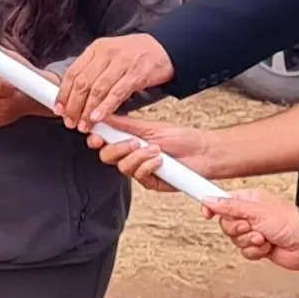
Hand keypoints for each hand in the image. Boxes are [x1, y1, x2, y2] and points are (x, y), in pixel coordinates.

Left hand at [55, 30, 174, 129]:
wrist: (165, 48)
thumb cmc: (135, 55)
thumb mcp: (110, 55)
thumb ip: (93, 70)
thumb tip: (74, 94)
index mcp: (96, 49)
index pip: (73, 72)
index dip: (63, 93)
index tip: (59, 109)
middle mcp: (107, 53)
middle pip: (82, 82)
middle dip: (73, 106)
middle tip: (70, 121)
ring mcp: (122, 62)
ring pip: (97, 89)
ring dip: (87, 110)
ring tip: (83, 125)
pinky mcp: (137, 73)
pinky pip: (117, 93)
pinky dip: (105, 107)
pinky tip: (98, 117)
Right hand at [89, 114, 216, 183]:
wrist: (203, 152)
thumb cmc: (181, 137)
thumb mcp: (151, 126)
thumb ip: (126, 123)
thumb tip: (104, 115)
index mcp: (129, 139)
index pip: (104, 140)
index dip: (96, 138)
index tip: (96, 136)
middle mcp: (131, 155)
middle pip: (107, 156)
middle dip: (117, 148)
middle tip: (133, 142)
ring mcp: (139, 169)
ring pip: (123, 167)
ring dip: (138, 156)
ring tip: (155, 149)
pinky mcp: (149, 182)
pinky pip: (139, 175)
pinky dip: (148, 166)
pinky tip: (160, 161)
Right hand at [199, 186, 298, 270]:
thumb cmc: (290, 222)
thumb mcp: (256, 211)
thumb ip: (230, 207)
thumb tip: (209, 200)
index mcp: (248, 200)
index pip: (222, 201)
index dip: (213, 207)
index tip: (206, 213)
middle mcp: (250, 215)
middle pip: (226, 224)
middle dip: (238, 229)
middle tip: (250, 227)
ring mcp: (254, 232)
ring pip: (235, 240)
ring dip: (250, 241)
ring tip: (264, 237)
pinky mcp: (259, 247)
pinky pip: (245, 252)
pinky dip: (256, 251)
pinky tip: (267, 246)